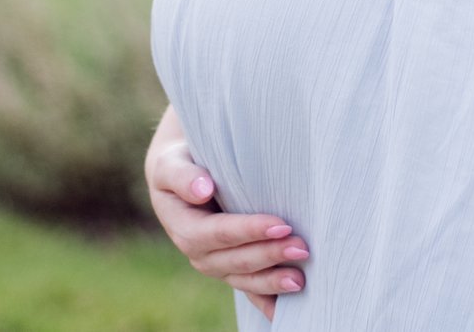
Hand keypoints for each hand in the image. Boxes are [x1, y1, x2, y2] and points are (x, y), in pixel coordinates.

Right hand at [144, 107, 306, 319]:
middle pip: (233, 260)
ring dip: (271, 280)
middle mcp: (198, 251)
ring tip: (301, 278)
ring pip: (242, 279)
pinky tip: (285, 311)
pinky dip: (266, 301)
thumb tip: (202, 189)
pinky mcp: (230, 267)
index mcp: (182, 226)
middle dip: (267, 257)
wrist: (184, 174)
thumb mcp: (171, 164)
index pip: (216, 234)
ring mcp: (215, 263)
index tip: (280, 225)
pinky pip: (247, 289)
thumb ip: (183, 176)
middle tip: (301, 247)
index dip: (247, 232)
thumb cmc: (181, 163)